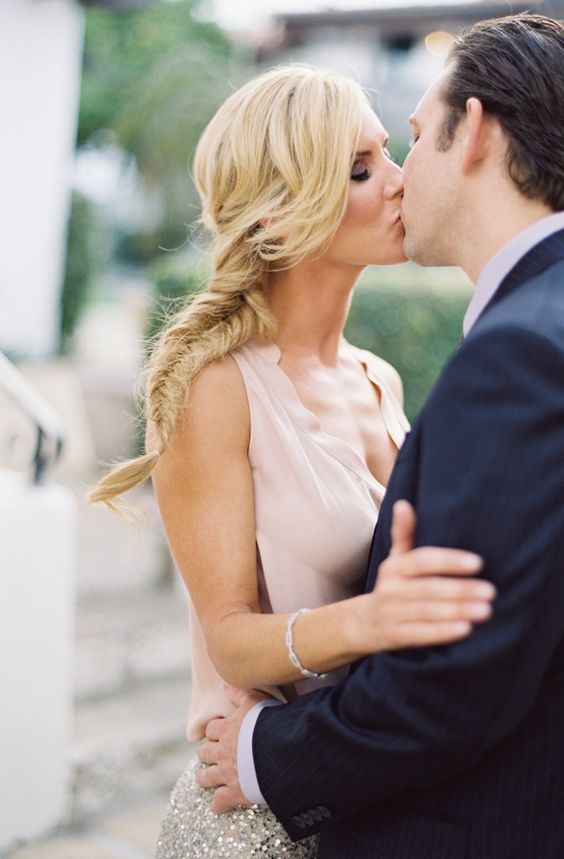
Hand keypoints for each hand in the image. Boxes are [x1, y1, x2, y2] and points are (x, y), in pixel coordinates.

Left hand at [196, 684, 268, 813]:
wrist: (280, 750)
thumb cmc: (270, 722)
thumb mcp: (256, 701)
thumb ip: (240, 693)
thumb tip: (225, 685)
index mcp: (227, 729)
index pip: (211, 729)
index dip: (213, 732)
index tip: (215, 734)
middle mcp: (223, 751)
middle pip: (205, 753)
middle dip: (206, 753)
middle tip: (209, 755)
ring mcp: (227, 773)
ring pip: (206, 777)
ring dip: (204, 777)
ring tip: (203, 778)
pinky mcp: (235, 792)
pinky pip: (219, 802)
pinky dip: (217, 805)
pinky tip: (216, 807)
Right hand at [356, 500, 494, 650]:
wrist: (364, 623)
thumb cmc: (393, 586)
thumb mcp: (396, 559)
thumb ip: (404, 533)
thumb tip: (403, 503)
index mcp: (393, 567)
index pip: (422, 560)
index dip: (449, 561)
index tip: (478, 563)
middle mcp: (390, 588)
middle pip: (428, 588)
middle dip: (460, 589)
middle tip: (490, 591)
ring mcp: (391, 613)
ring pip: (426, 612)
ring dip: (457, 611)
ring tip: (486, 610)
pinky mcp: (394, 636)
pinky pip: (420, 634)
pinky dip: (442, 632)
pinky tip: (466, 630)